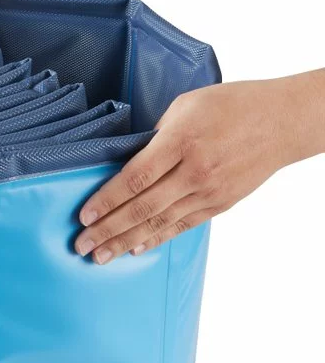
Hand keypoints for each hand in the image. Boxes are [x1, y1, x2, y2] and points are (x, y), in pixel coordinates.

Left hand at [75, 71, 324, 263]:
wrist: (282, 122)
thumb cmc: (232, 105)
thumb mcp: (186, 106)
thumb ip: (155, 137)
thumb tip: (128, 161)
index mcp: (181, 141)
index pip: (134, 178)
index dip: (106, 200)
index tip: (83, 216)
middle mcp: (194, 171)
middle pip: (141, 208)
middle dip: (107, 229)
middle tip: (81, 246)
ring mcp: (208, 192)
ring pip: (159, 223)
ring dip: (126, 242)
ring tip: (101, 257)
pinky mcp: (219, 205)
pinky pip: (182, 226)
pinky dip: (157, 239)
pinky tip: (136, 249)